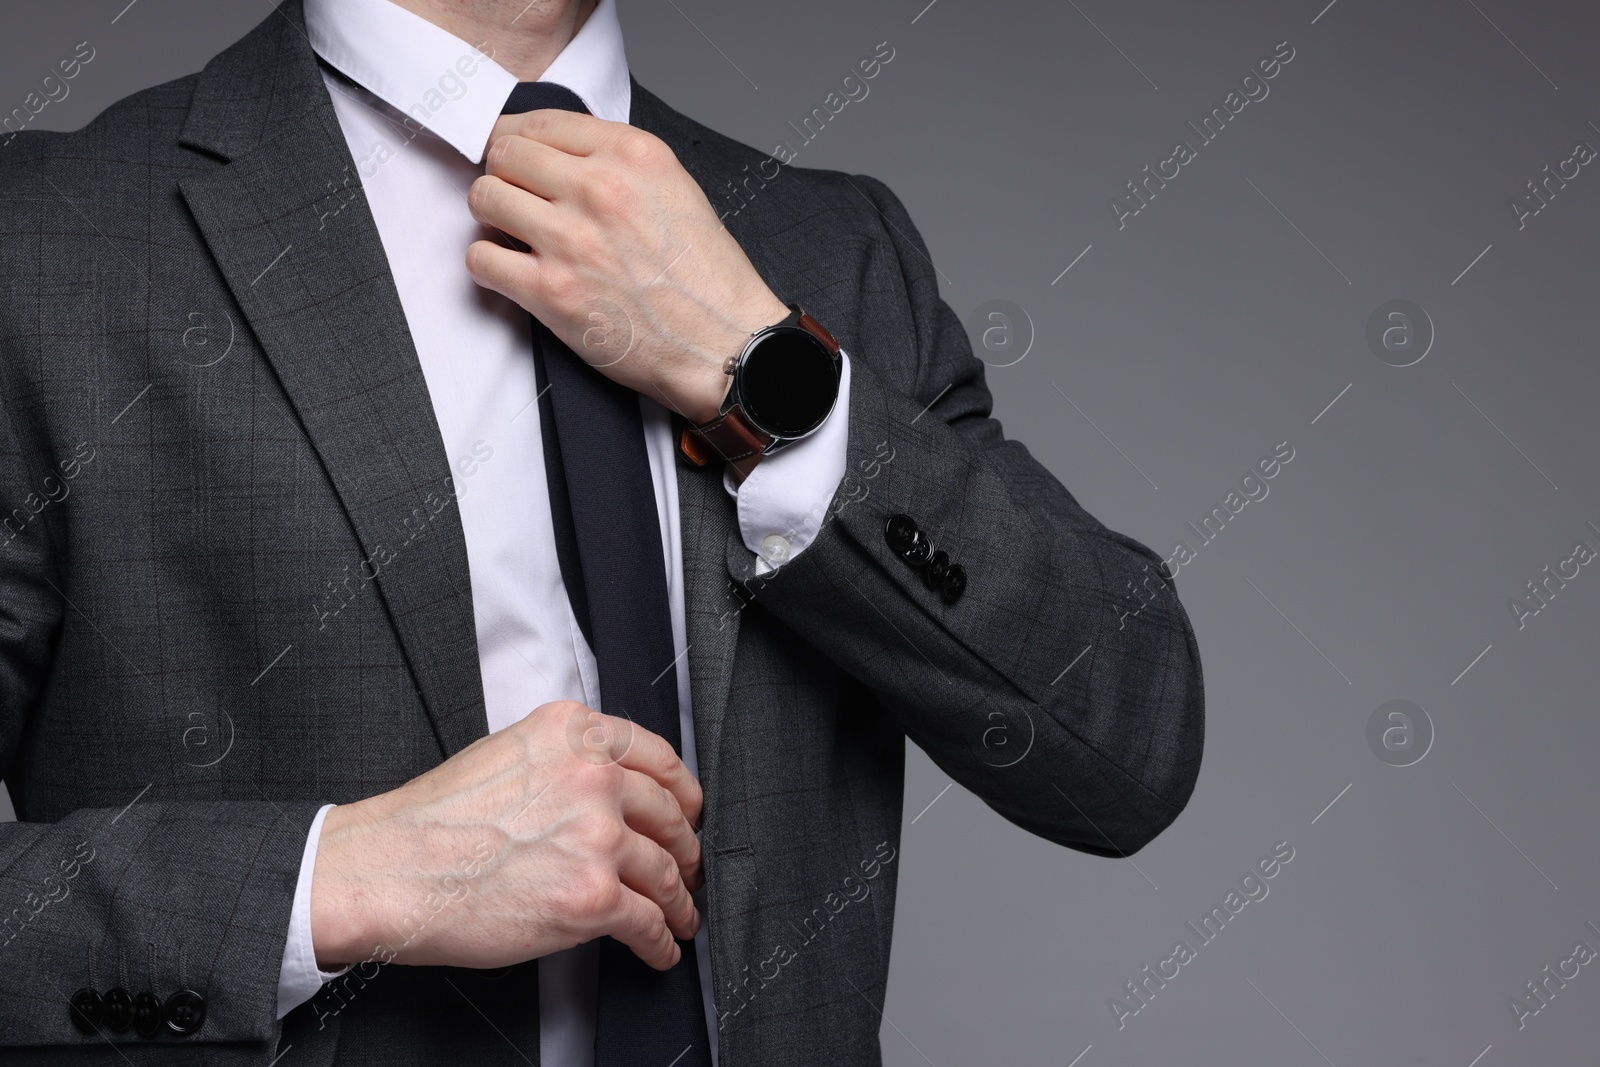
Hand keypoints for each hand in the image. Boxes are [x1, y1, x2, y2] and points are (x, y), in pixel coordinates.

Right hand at [309, 700, 703, 971]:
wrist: (390, 870)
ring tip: (679, 914)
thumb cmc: (434, 821)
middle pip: (670, 816)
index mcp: (574, 734)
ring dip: (678, 900)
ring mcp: (598, 836)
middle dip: (685, 848)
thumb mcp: (509, 753)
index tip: (690, 811)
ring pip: (664, 872)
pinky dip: (661, 940)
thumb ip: (565, 761)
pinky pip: (648, 922)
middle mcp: (593, 777)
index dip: (683, 792)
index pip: (657, 757)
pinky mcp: (593, 896)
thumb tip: (606, 793)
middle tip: (688, 867)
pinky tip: (660, 947)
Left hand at [464, 109, 788, 424]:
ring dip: (491, 217)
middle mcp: (600, 189)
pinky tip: (512, 271)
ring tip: (513, 234)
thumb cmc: (708, 281)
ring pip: (485, 198)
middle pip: (506, 154)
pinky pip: (481, 259)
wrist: (725, 345)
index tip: (511, 154)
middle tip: (513, 197)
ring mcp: (572, 240)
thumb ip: (620, 166)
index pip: (542, 122)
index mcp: (633, 156)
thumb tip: (564, 159)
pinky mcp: (552, 292)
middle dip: (504, 175)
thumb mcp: (677, 191)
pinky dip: (488, 265)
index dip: (517, 139)